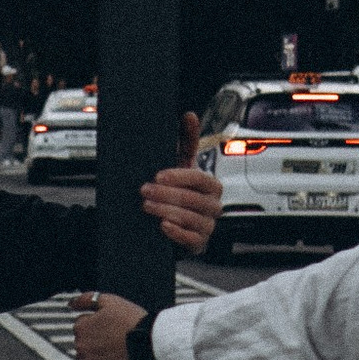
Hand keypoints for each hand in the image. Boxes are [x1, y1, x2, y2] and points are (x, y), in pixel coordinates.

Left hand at [73, 293, 147, 359]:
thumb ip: (86, 299)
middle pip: (83, 341)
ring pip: (85, 357)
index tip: (110, 325)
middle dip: (94, 339)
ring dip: (94, 354)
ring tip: (113, 349)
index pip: (81, 324)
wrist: (150, 342)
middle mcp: (81, 346)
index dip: (97, 323)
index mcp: (81, 327)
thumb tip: (71, 304)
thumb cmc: (131, 320)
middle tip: (114, 337)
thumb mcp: (109, 301)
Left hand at [140, 111, 219, 256]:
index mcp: (211, 186)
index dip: (180, 177)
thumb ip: (187, 141)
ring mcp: (207, 226)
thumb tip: (189, 115)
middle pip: (194, 200)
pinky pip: (192, 239)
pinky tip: (163, 225)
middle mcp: (214, 206)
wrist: (171, 223)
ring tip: (147, 205)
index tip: (158, 175)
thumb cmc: (178, 191)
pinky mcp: (199, 244)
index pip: (200, 179)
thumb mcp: (180, 166)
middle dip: (167, 194)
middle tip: (144, 190)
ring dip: (167, 210)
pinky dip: (177, 233)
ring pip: (192, 219)